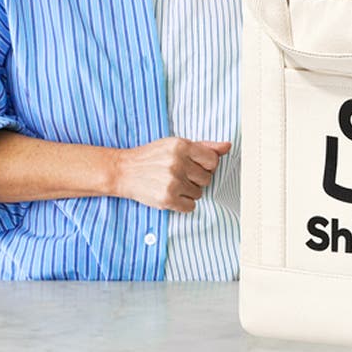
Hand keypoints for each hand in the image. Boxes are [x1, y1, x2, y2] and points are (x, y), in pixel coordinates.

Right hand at [111, 137, 231, 211]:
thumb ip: (204, 146)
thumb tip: (227, 146)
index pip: (213, 160)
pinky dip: (183, 204)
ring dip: (189, 191)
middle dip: (196, 179)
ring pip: (199, 193)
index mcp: (182, 145)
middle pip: (207, 178)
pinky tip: (172, 195)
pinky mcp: (167, 199)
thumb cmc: (152, 157)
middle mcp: (178, 162)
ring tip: (173, 184)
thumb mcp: (175, 145)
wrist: (124, 171)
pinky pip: (191, 206)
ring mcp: (172, 181)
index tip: (195, 166)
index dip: (206, 166)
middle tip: (180, 175)